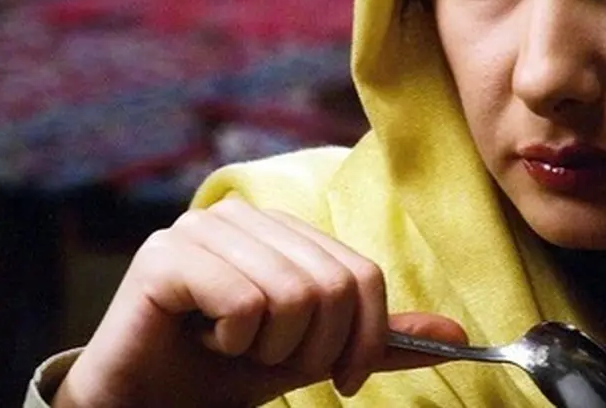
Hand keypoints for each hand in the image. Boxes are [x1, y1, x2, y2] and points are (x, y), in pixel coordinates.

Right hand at [53, 198, 464, 406]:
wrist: (146, 404)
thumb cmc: (225, 373)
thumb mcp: (313, 354)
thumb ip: (375, 339)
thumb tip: (459, 339)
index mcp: (282, 229)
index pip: (360, 274)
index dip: (362, 336)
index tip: (343, 378)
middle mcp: (244, 216)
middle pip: (330, 286)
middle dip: (310, 348)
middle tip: (269, 360)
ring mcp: (201, 228)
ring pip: (291, 296)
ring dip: (266, 348)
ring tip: (230, 346)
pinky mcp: (165, 255)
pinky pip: (244, 304)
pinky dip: (230, 343)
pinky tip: (200, 339)